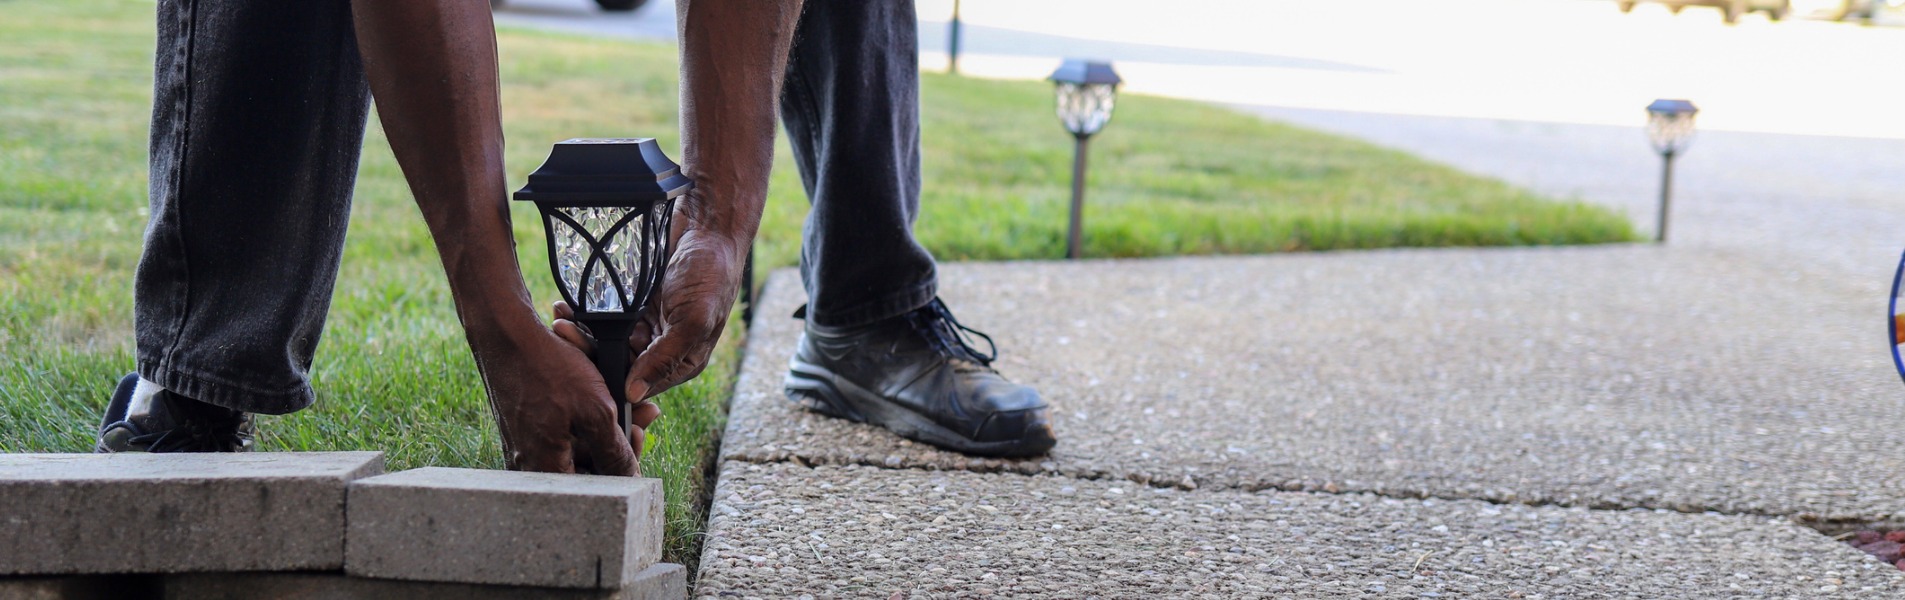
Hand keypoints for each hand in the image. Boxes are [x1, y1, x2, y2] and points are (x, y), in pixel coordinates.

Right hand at [467, 322, 640, 475]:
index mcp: (545, 469)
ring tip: (625, 397)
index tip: (638, 433)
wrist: (506, 335)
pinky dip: (583, 411)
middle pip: (587, 465)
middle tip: (641, 413)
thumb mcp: (594, 411)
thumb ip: (614, 451)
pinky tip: (599, 391)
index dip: (624, 463)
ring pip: (577, 443)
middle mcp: (529, 464)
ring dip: (605, 422)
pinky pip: (561, 426)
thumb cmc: (548, 371)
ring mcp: (523, 444)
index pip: (597, 486)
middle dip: (618, 437)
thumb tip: (631, 478)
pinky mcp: (522, 425)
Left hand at [572, 193, 747, 401]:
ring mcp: (647, 325)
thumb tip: (635, 395)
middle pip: (619, 364)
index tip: (580, 368)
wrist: (708, 225)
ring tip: (560, 318)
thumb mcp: (693, 321)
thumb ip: (664, 359)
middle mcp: (663, 348)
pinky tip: (568, 307)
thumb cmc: (711, 274)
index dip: (609, 380)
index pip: (640, 385)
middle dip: (589, 353)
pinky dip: (586, 314)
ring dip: (583, 333)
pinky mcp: (634, 305)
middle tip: (562, 333)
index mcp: (683, 361)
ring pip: (608, 341)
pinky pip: (606, 317)